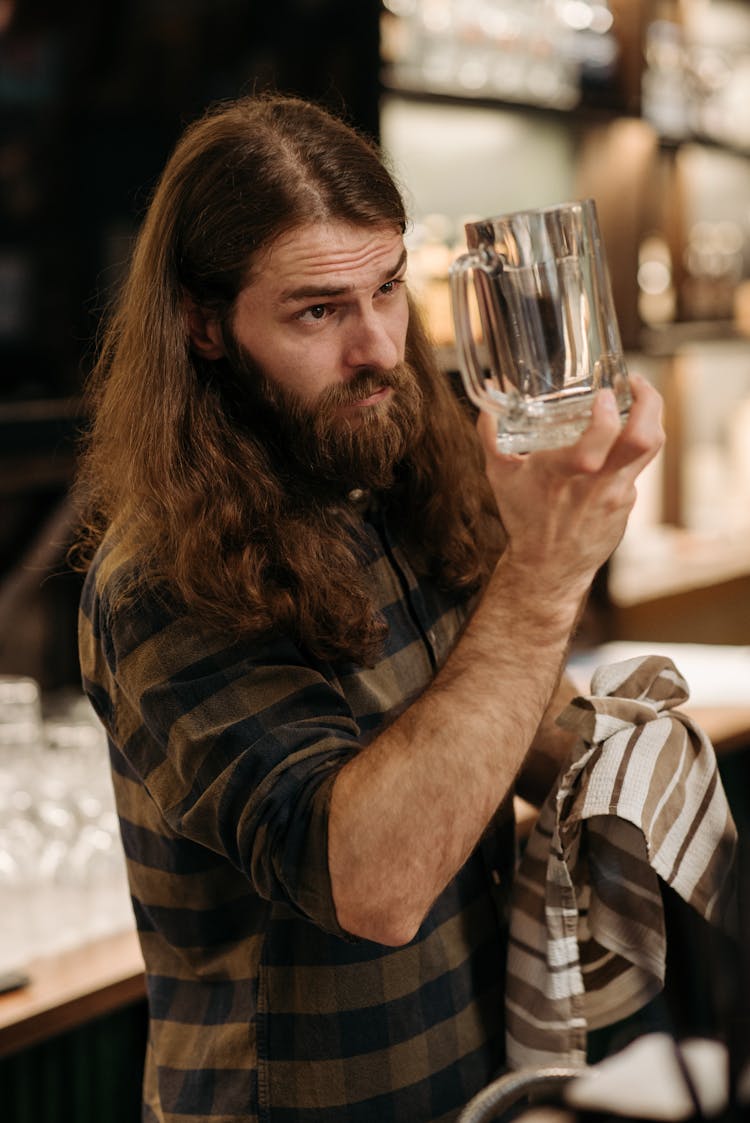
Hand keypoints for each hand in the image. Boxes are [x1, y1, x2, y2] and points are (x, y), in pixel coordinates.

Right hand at [477, 373, 663, 604]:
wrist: (548, 568)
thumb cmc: (524, 520)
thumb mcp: (500, 478)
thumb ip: (492, 437)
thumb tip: (487, 404)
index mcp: (562, 475)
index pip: (597, 442)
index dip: (607, 413)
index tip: (604, 394)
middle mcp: (597, 484)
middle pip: (643, 439)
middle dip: (649, 402)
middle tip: (635, 382)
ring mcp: (618, 494)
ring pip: (649, 448)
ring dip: (649, 416)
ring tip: (638, 399)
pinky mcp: (627, 502)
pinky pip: (636, 466)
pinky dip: (629, 447)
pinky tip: (616, 439)